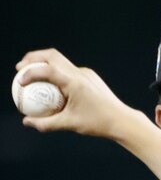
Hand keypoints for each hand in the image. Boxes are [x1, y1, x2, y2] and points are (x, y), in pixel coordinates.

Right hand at [16, 48, 134, 138]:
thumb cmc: (98, 123)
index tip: (19, 81)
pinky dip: (56, 73)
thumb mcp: (69, 124)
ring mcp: (87, 73)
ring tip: (33, 74)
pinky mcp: (90, 77)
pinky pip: (69, 71)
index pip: (47, 69)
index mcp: (75, 82)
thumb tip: (27, 122)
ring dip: (45, 64)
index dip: (30, 72)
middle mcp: (80, 73)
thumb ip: (46, 123)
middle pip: (52, 55)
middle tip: (20, 68)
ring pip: (61, 61)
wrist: (122, 120)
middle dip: (33, 58)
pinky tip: (51, 86)